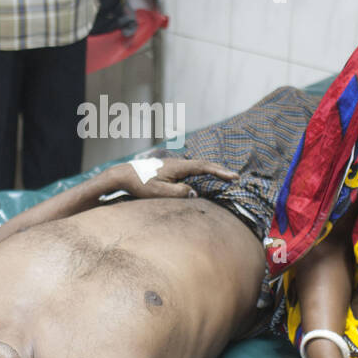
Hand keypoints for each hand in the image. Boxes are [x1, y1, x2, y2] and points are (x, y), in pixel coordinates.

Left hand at [111, 157, 238, 199]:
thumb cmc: (139, 184)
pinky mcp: (168, 170)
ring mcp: (173, 166)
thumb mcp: (158, 192)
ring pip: (196, 167)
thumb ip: (178, 193)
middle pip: (203, 165)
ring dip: (211, 171)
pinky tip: (202, 178)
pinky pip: (190, 170)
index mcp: (177, 167)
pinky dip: (201, 173)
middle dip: (219, 170)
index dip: (220, 171)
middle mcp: (177, 164)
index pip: (204, 167)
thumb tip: (196, 194)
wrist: (122, 175)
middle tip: (234, 177)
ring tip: (224, 177)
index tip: (233, 176)